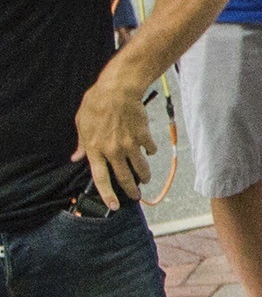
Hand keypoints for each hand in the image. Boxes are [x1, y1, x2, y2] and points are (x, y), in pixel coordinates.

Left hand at [69, 77, 154, 206]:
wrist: (118, 91)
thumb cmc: (97, 104)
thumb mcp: (81, 123)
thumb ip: (82, 144)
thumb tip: (77, 157)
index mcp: (95, 149)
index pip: (101, 178)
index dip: (108, 194)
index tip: (114, 205)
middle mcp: (113, 151)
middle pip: (125, 177)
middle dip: (132, 190)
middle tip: (136, 195)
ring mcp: (130, 145)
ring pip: (141, 168)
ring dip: (144, 175)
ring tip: (145, 178)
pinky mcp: (143, 137)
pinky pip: (149, 150)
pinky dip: (149, 152)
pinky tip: (148, 150)